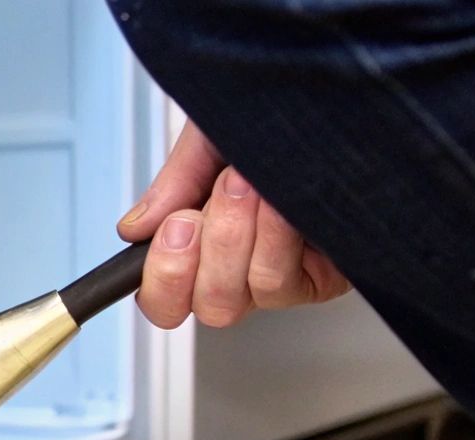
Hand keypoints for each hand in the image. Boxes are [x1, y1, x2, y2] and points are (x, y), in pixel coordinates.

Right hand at [118, 122, 350, 328]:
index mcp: (207, 244)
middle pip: (203, 308)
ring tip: (246, 182)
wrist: (340, 95)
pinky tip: (278, 200)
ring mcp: (285, 275)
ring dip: (232, 236)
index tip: (169, 231)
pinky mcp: (324, 278)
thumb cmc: (285, 112)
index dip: (160, 280)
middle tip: (198, 210)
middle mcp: (245, 269)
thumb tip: (135, 229)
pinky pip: (278, 283)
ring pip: (235, 297)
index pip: (166, 301)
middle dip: (194, 254)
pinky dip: (271, 238)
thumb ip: (174, 184)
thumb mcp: (211, 136)